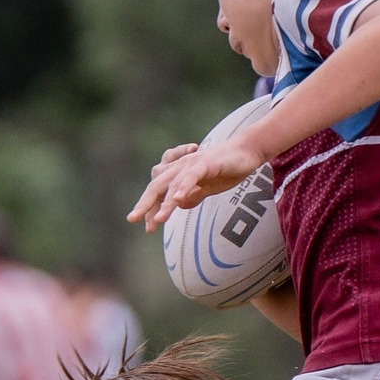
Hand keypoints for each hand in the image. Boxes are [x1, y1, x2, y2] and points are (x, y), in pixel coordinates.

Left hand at [127, 135, 264, 232]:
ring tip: (158, 220)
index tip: (148, 228)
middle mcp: (180, 166)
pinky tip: (177, 200)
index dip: (151, 208)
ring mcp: (192, 164)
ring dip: (164, 203)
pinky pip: (191, 176)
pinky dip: (183, 187)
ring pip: (172, 183)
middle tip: (132, 219)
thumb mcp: (207, 187)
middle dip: (144, 204)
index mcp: (179, 173)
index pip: (159, 192)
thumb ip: (193, 195)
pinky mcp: (206, 163)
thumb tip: (179, 205)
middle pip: (157, 185)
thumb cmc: (227, 168)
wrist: (247, 151)